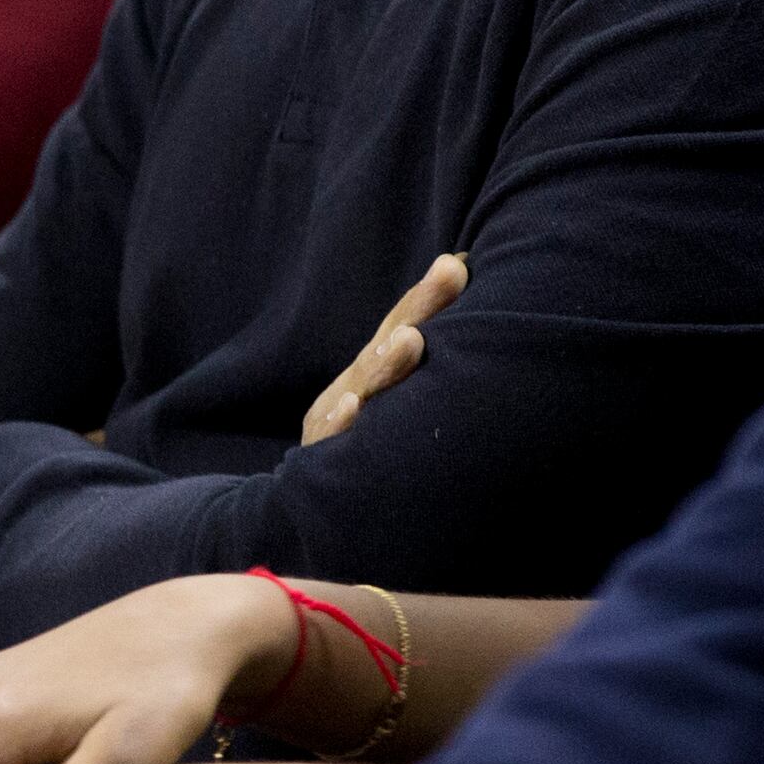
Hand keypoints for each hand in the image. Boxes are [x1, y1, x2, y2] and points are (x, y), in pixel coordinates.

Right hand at [302, 254, 464, 443]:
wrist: (302, 500)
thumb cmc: (364, 438)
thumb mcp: (391, 396)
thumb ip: (420, 350)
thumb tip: (461, 275)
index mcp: (377, 369)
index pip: (407, 323)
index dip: (432, 294)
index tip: (461, 263)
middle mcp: (358, 384)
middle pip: (390, 341)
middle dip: (421, 306)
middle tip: (450, 272)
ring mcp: (337, 417)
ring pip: (366, 387)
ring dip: (388, 362)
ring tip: (411, 339)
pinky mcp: (320, 456)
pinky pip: (330, 440)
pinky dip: (340, 422)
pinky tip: (351, 405)